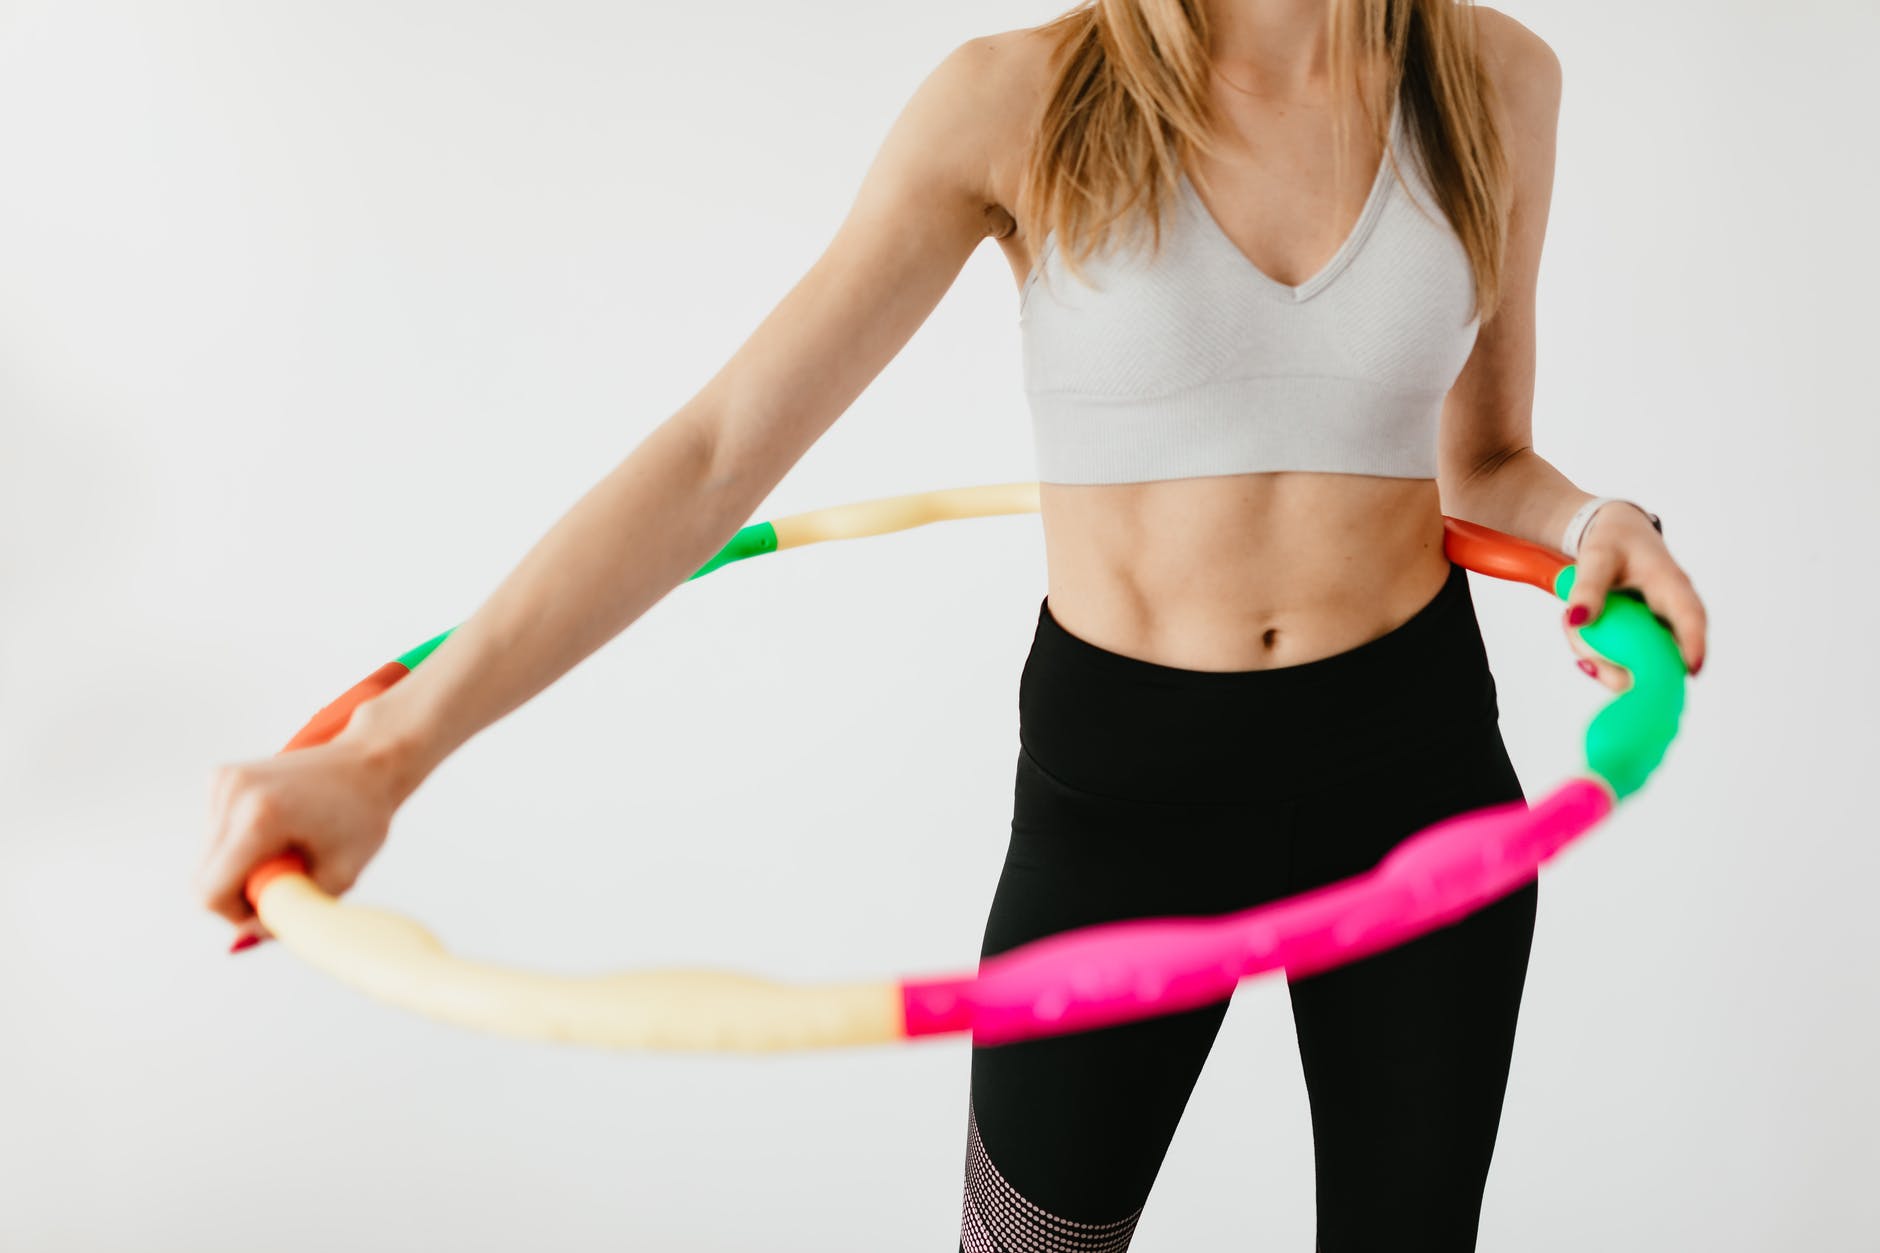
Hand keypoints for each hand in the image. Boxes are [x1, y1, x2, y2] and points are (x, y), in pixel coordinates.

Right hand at [196, 717, 418, 951]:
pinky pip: (216, 836)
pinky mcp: (221, 777)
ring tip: (289, 847)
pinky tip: (278, 831)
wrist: (371, 762)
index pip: (211, 892)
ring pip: (207, 859)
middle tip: (289, 877)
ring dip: (241, 868)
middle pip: (202, 877)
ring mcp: (223, 781)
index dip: (237, 914)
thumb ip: (289, 913)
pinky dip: (240, 846)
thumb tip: (237, 944)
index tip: (275, 905)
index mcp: (260, 817)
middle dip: (239, 892)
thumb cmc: (363, 818)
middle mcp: (232, 793)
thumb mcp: (339, 876)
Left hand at [1562, 503, 1706, 692]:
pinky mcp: (1640, 639)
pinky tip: (1576, 626)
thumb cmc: (1614, 541)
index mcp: (1672, 586)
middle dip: (1620, 668)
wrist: (1614, 536)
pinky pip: (1619, 659)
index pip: (1691, 618)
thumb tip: (1577, 620)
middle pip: (1663, 657)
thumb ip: (1588, 586)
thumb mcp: (1598, 556)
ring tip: (1570, 620)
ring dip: (1596, 654)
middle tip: (1585, 661)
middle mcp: (1672, 614)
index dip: (1694, 646)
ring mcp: (1657, 630)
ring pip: (1636, 664)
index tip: (1691, 670)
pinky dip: (1592, 649)